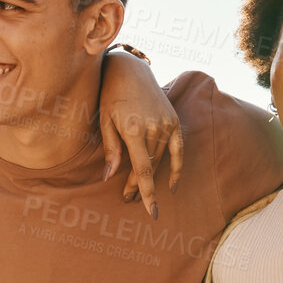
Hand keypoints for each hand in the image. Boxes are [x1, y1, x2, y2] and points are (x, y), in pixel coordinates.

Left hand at [99, 51, 182, 219]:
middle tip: (127, 199)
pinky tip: (172, 185)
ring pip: (160, 160)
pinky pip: (178, 150)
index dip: (146, 192)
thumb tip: (110, 177)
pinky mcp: (174, 121)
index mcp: (134, 129)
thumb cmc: (110, 96)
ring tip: (137, 191)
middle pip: (149, 167)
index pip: (143, 170)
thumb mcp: (104, 121)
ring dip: (150, 177)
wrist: (130, 71)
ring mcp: (166, 124)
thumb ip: (111, 149)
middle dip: (138, 186)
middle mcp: (154, 128)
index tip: (151, 211)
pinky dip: (176, 168)